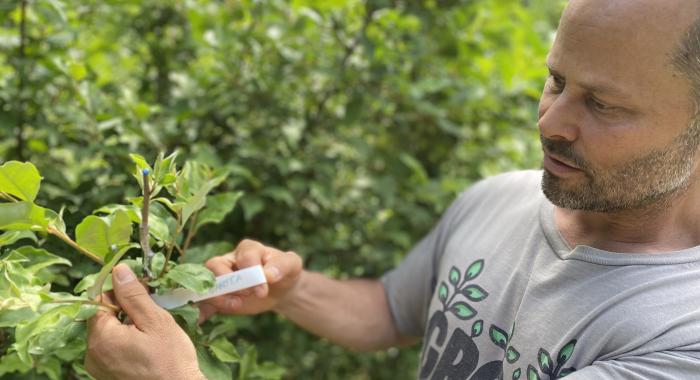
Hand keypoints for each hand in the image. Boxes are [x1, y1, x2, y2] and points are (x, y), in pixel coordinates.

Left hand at [85, 264, 204, 379]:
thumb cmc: (171, 359)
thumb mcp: (156, 321)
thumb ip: (134, 295)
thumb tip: (119, 270)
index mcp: (101, 338)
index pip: (99, 300)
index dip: (120, 291)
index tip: (142, 292)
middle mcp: (92, 354)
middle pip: (102, 317)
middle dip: (125, 309)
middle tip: (151, 311)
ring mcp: (98, 368)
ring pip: (108, 333)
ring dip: (126, 326)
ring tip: (151, 331)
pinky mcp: (106, 376)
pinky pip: (111, 350)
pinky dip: (126, 341)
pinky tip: (146, 345)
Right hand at [198, 239, 302, 321]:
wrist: (280, 289)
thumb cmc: (285, 272)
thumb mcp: (292, 265)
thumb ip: (281, 266)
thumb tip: (268, 275)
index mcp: (248, 249)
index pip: (244, 256)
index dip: (251, 273)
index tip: (262, 290)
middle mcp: (230, 260)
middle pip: (215, 266)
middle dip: (228, 283)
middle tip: (246, 295)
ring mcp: (221, 278)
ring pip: (206, 284)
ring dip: (217, 297)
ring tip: (236, 305)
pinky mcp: (218, 296)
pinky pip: (203, 302)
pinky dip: (200, 311)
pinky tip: (199, 321)